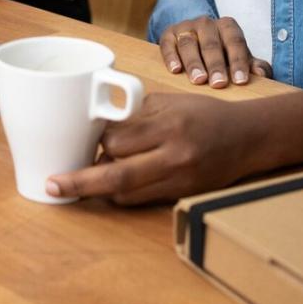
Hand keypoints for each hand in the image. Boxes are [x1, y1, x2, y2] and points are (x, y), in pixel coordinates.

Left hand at [46, 92, 259, 204]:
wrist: (248, 138)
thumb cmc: (203, 114)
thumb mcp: (167, 102)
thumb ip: (132, 115)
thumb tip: (94, 127)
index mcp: (167, 124)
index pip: (116, 140)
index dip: (91, 143)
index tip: (72, 141)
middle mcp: (174, 154)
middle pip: (116, 174)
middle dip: (81, 180)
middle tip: (54, 184)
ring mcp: (179, 179)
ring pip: (126, 193)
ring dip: (100, 188)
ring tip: (81, 180)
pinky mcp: (183, 195)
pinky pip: (142, 201)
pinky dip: (121, 194)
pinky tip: (108, 186)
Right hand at [160, 17, 271, 87]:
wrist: (194, 41)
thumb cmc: (223, 55)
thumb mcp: (239, 58)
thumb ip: (253, 66)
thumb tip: (261, 75)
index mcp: (227, 26)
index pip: (235, 42)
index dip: (238, 61)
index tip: (240, 81)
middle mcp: (206, 23)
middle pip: (211, 44)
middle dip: (216, 65)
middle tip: (219, 83)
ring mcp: (186, 28)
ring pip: (189, 44)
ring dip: (194, 62)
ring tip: (198, 80)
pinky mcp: (168, 35)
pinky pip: (168, 45)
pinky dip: (171, 57)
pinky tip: (175, 70)